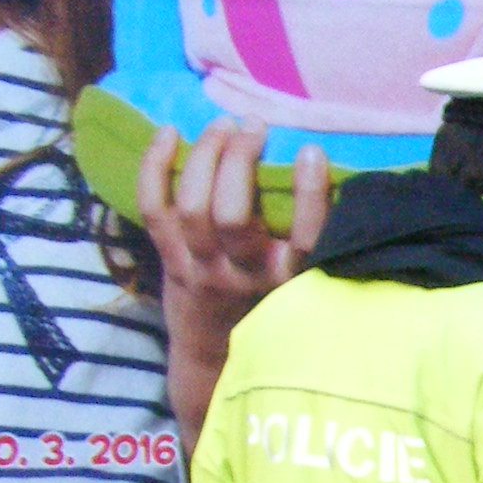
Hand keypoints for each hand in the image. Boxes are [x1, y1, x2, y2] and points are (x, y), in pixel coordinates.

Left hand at [139, 119, 329, 448]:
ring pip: (192, 206)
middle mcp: (242, 275)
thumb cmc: (267, 307)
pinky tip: (169, 132)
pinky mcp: (169, 259)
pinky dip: (155, 166)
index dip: (307, 194)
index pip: (304, 238)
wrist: (212, 356)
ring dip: (205, 156)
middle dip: (239, 159)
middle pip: (231, 214)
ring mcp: (201, 268)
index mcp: (288, 281)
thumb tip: (329, 176)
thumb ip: (311, 243)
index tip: (311, 152)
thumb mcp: (302, 285)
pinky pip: (154, 207)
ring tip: (222, 126)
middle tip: (254, 126)